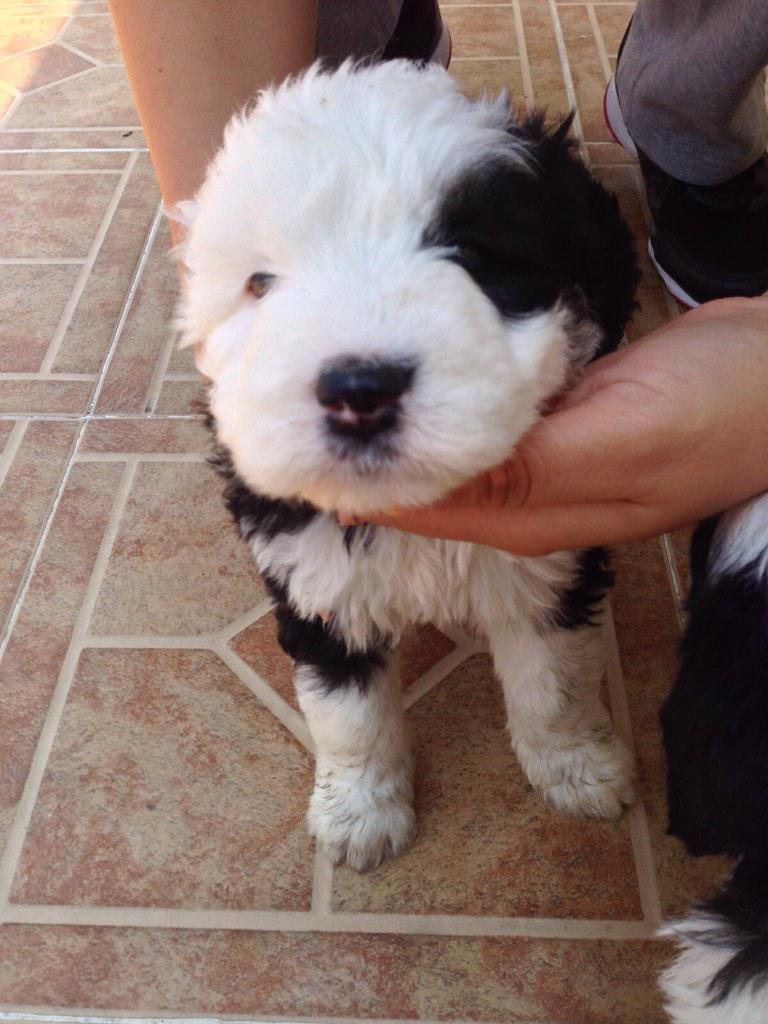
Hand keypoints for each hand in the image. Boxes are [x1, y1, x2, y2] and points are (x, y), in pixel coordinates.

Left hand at [342, 297, 767, 554]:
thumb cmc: (718, 414)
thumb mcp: (618, 442)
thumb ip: (522, 469)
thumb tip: (422, 477)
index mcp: (526, 515)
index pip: (415, 506)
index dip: (355, 480)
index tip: (292, 443)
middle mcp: (525, 494)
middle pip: (426, 480)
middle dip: (369, 449)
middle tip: (303, 396)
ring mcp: (545, 454)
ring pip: (453, 444)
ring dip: (405, 420)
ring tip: (342, 378)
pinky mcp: (564, 415)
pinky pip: (490, 412)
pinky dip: (453, 392)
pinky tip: (422, 363)